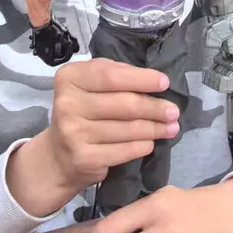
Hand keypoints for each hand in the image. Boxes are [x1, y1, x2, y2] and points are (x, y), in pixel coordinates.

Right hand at [5, 60, 179, 217]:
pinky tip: (151, 142)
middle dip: (154, 107)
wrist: (58, 156)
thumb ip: (114, 74)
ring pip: (128, 129)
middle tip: (174, 111)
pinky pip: (125, 150)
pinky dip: (143, 146)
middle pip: (124, 104)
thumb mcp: (89, 84)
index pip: (111, 76)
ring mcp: (74, 133)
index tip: (164, 83)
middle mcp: (68, 104)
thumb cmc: (81, 112)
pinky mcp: (85, 158)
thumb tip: (154, 80)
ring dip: (155, 128)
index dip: (142, 79)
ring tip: (171, 127)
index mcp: (69, 78)